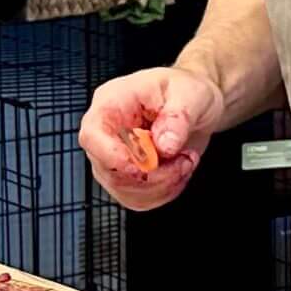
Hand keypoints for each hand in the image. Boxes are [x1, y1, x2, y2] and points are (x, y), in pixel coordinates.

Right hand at [79, 64, 224, 211]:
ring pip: (124, 190)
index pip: (93, 135)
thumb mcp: (190, 94)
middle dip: (152, 175)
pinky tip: (178, 171)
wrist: (197, 105)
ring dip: (162, 184)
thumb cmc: (186, 91)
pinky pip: (137, 199)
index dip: (112, 156)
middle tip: (183, 159)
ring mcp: (115, 156)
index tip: (142, 167)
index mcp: (112, 103)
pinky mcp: (128, 175)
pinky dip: (163, 193)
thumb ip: (177, 117)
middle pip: (109, 170)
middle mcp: (107, 131)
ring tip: (184, 160)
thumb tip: (164, 144)